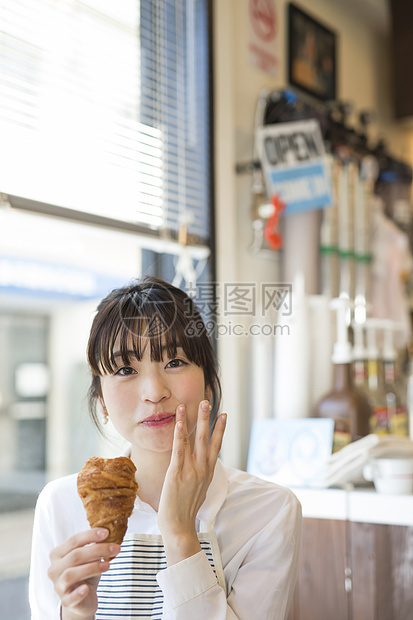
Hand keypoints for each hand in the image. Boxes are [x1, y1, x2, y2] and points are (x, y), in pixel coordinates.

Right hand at [48, 528, 119, 618]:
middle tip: (115, 548)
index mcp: (58, 554)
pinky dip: (78, 592)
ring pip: (71, 574)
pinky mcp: (65, 601)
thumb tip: (110, 534)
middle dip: (97, 550)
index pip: (73, 540)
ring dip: (92, 568)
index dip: (90, 535)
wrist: (83, 599)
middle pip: (75, 556)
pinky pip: (70, 597)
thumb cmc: (86, 573)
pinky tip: (86, 589)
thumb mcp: (90, 558)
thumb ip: (95, 546)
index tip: (107, 532)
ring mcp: (58, 586)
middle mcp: (54, 569)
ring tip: (108, 565)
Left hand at [157, 400, 226, 564]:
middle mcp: (203, 469)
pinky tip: (180, 421)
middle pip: (208, 439)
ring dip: (194, 420)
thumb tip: (199, 467)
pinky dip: (180, 433)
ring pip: (195, 440)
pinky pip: (179, 449)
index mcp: (208, 473)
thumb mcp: (197, 490)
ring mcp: (191, 470)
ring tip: (194, 404)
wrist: (179, 527)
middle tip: (208, 401)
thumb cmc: (184, 510)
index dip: (220, 430)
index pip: (216, 446)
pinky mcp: (177, 473)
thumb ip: (199, 476)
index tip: (224, 415)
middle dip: (208, 419)